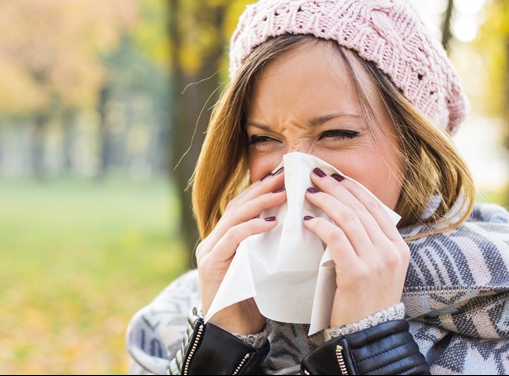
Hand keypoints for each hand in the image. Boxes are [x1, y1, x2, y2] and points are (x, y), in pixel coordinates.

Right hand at [195, 168, 285, 334]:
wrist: (234, 334)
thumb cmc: (254, 301)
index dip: (263, 188)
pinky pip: (232, 238)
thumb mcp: (264, 265)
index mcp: (226, 238)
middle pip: (238, 204)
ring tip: (283, 192)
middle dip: (263, 188)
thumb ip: (271, 244)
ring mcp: (210, 251)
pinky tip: (271, 222)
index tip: (285, 175)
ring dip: (260, 202)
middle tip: (286, 175)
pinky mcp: (210, 265)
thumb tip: (299, 221)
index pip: (244, 204)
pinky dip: (251, 227)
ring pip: (234, 217)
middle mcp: (214, 240)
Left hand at [303, 169, 408, 327]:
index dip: (353, 188)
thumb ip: (368, 244)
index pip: (375, 207)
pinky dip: (321, 225)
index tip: (334, 176)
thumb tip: (344, 215)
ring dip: (326, 201)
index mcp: (399, 247)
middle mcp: (391, 251)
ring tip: (309, 192)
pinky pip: (336, 239)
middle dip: (336, 188)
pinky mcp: (357, 273)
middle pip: (361, 208)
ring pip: (349, 219)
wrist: (367, 335)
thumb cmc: (365, 301)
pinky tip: (307, 220)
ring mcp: (376, 261)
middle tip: (316, 175)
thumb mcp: (377, 269)